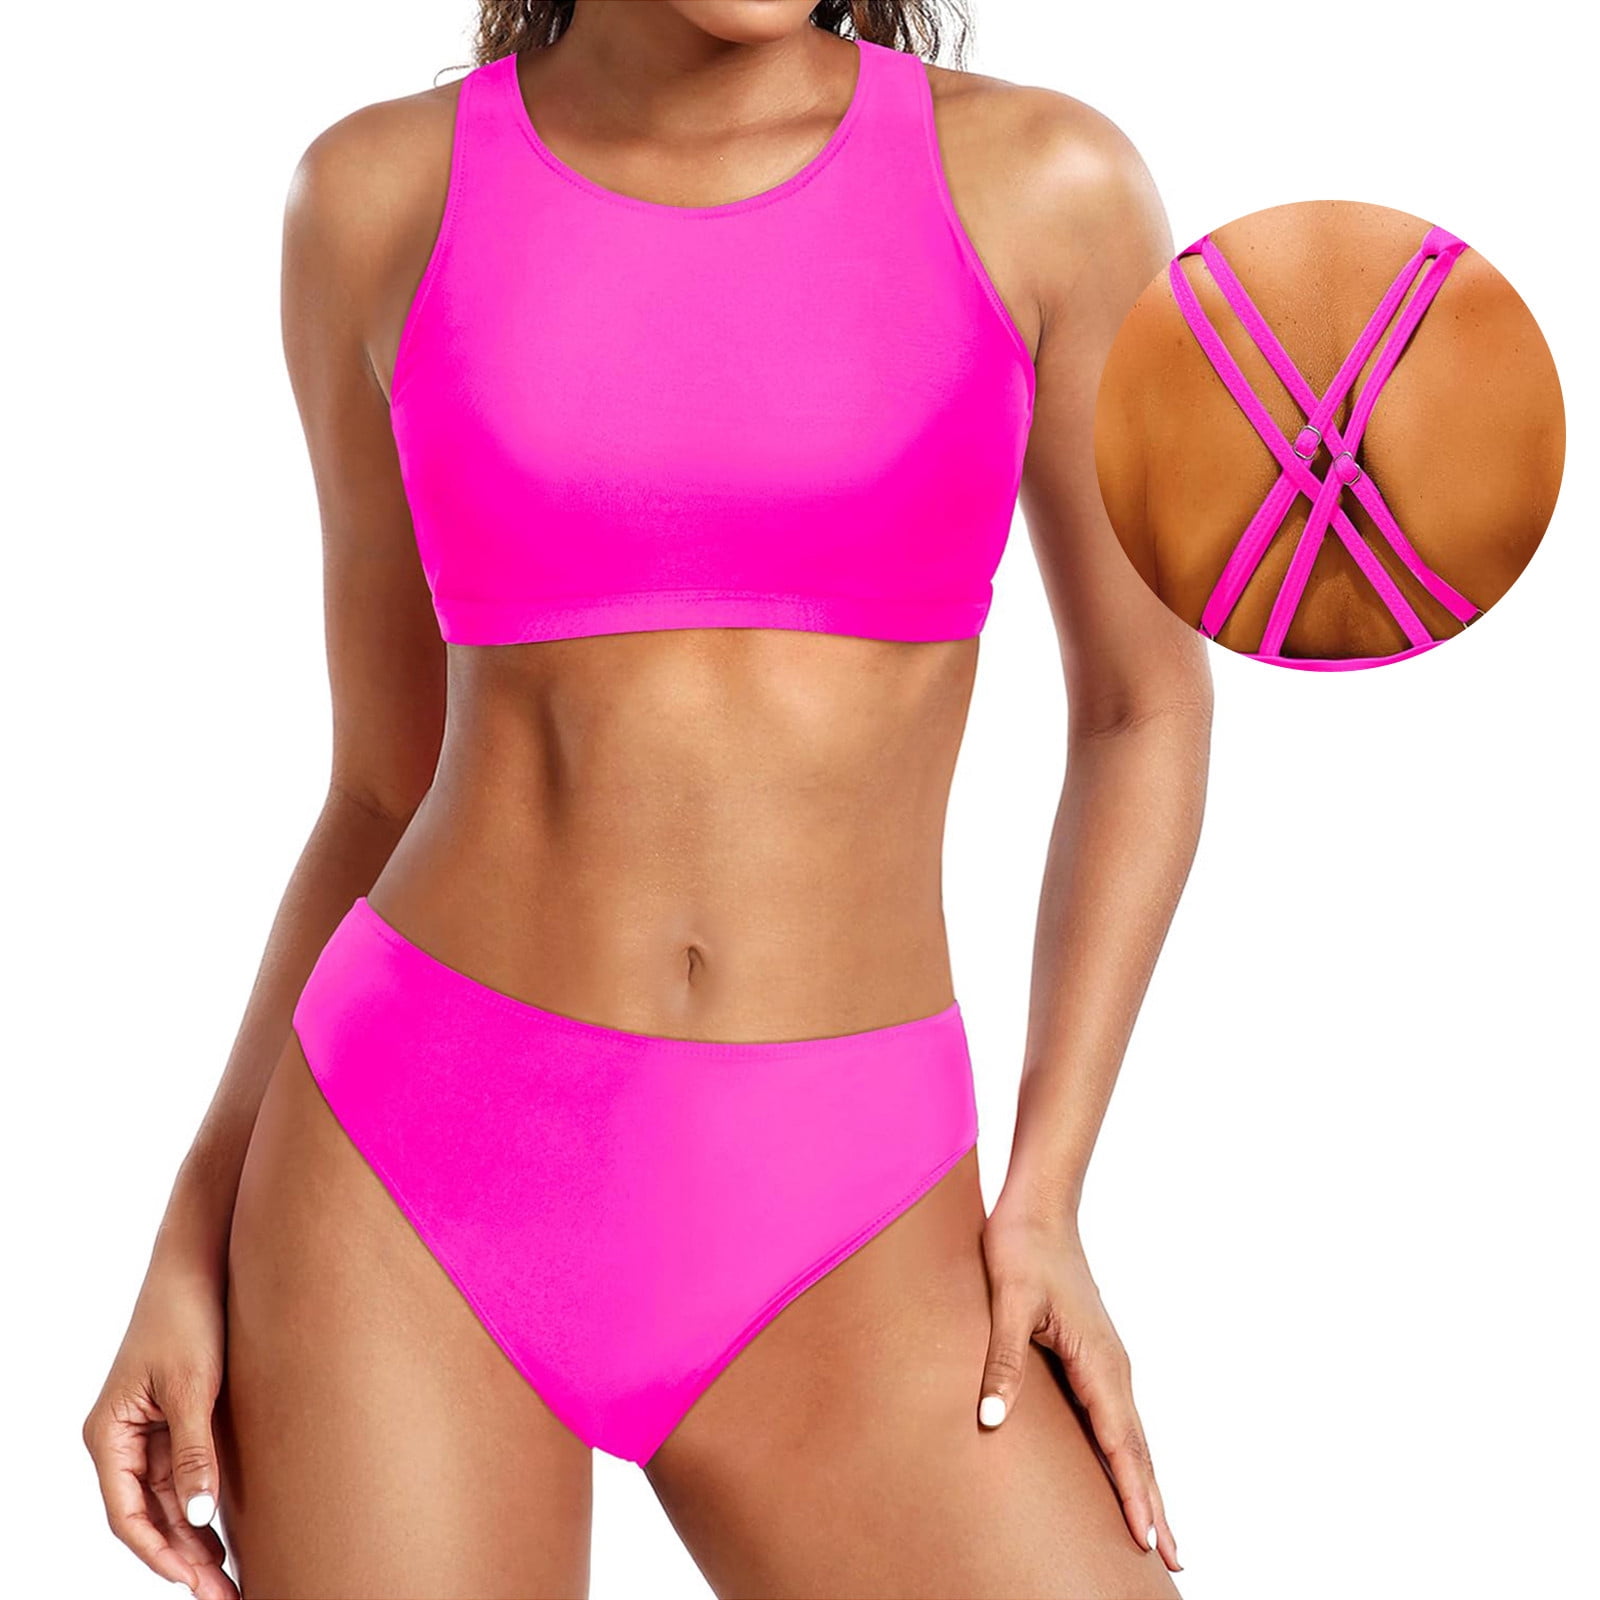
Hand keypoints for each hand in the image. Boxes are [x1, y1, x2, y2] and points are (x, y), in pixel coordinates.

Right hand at [82, 1260, 238, 1598]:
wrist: (201, 1261)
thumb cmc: (187, 1315)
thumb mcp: (193, 1387)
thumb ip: (194, 1454)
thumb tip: (196, 1519)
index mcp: (109, 1435)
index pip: (126, 1515)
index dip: (158, 1554)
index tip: (193, 1583)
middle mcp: (123, 1438)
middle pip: (148, 1515)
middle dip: (182, 1558)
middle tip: (224, 1594)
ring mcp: (150, 1430)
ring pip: (167, 1501)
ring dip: (194, 1538)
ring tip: (229, 1578)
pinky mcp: (178, 1416)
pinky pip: (184, 1474)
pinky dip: (202, 1504)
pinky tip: (225, 1532)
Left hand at [977, 1198, 1179, 1572]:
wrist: (1039, 1206)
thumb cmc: (1021, 1248)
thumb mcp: (1007, 1301)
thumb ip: (1003, 1360)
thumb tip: (991, 1419)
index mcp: (1097, 1359)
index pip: (1119, 1440)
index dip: (1133, 1492)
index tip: (1146, 1538)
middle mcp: (1111, 1366)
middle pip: (1137, 1449)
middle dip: (1154, 1504)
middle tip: (1172, 1560)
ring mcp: (1107, 1361)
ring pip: (1132, 1435)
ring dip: (1146, 1483)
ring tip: (1158, 1534)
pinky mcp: (1095, 1355)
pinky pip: (1117, 1417)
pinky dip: (1129, 1454)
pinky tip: (1124, 1471)